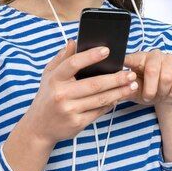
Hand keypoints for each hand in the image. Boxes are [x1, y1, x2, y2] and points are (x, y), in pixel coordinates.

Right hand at [22, 40, 138, 148]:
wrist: (39, 128)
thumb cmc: (46, 97)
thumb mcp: (48, 76)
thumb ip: (61, 58)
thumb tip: (74, 42)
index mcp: (55, 79)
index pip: (73, 63)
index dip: (91, 56)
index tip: (107, 50)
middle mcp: (61, 94)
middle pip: (94, 84)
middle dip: (115, 78)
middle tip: (130, 73)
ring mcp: (69, 110)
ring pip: (100, 99)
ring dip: (119, 92)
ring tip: (132, 85)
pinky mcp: (77, 123)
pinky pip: (98, 112)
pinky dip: (110, 104)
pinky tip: (118, 98)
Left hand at [123, 49, 171, 107]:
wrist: (170, 95)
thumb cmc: (151, 91)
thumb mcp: (136, 92)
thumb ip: (124, 91)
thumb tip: (110, 93)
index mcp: (139, 59)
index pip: (131, 58)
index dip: (127, 60)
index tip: (122, 63)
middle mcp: (154, 55)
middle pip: (151, 70)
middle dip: (150, 90)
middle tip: (149, 97)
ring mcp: (170, 58)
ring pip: (166, 77)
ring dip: (163, 91)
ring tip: (162, 93)